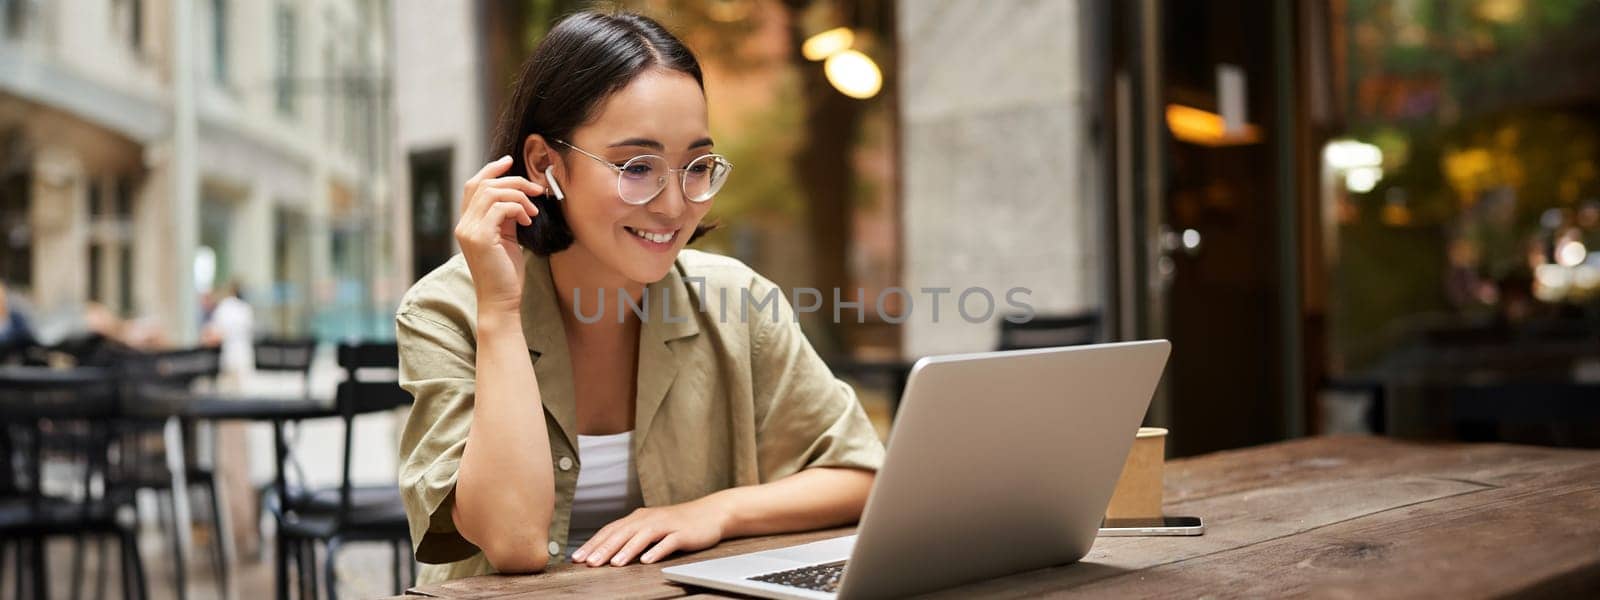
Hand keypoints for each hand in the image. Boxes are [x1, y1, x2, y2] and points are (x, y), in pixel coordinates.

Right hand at [454, 155, 542, 313]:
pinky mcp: (479, 237)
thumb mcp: (506, 238)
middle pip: (483, 184)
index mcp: (467, 223)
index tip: (509, 161)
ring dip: (518, 196)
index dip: (490, 170)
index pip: (472, 185)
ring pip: (492, 192)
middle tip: (536, 190)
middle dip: (513, 181)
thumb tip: (518, 196)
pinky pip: (499, 207)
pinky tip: (527, 221)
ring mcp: (468, 230)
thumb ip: (506, 217)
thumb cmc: (506, 273)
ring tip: (532, 211)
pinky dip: (517, 208)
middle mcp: (463, 224)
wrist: (501, 301)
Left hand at [570, 499, 728, 566]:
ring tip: (614, 563)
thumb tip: (608, 552)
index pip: (610, 530)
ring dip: (627, 550)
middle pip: (622, 533)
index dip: (593, 543)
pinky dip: (657, 551)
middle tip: (589, 563)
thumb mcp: (652, 527)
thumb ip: (632, 536)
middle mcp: (649, 518)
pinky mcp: (682, 533)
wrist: (711, 513)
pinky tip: (647, 560)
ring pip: (642, 536)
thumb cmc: (678, 523)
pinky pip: (668, 542)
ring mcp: (666, 525)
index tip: (578, 557)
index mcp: (638, 517)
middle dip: (604, 548)